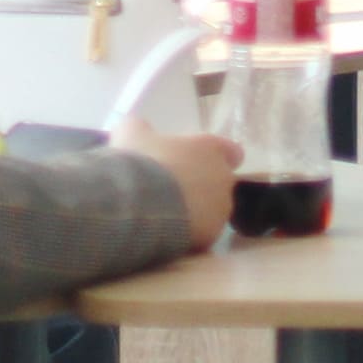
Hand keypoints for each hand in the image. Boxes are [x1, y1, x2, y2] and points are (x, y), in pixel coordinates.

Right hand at [115, 118, 238, 244]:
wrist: (137, 203)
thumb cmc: (140, 160)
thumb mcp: (130, 133)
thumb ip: (138, 127)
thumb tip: (135, 126)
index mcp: (210, 148)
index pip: (232, 151)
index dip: (215, 157)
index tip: (197, 163)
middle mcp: (223, 178)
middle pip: (219, 183)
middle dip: (200, 187)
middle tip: (170, 190)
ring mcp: (220, 209)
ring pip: (212, 212)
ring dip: (194, 212)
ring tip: (164, 215)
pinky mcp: (210, 236)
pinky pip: (200, 235)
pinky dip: (187, 235)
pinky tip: (164, 233)